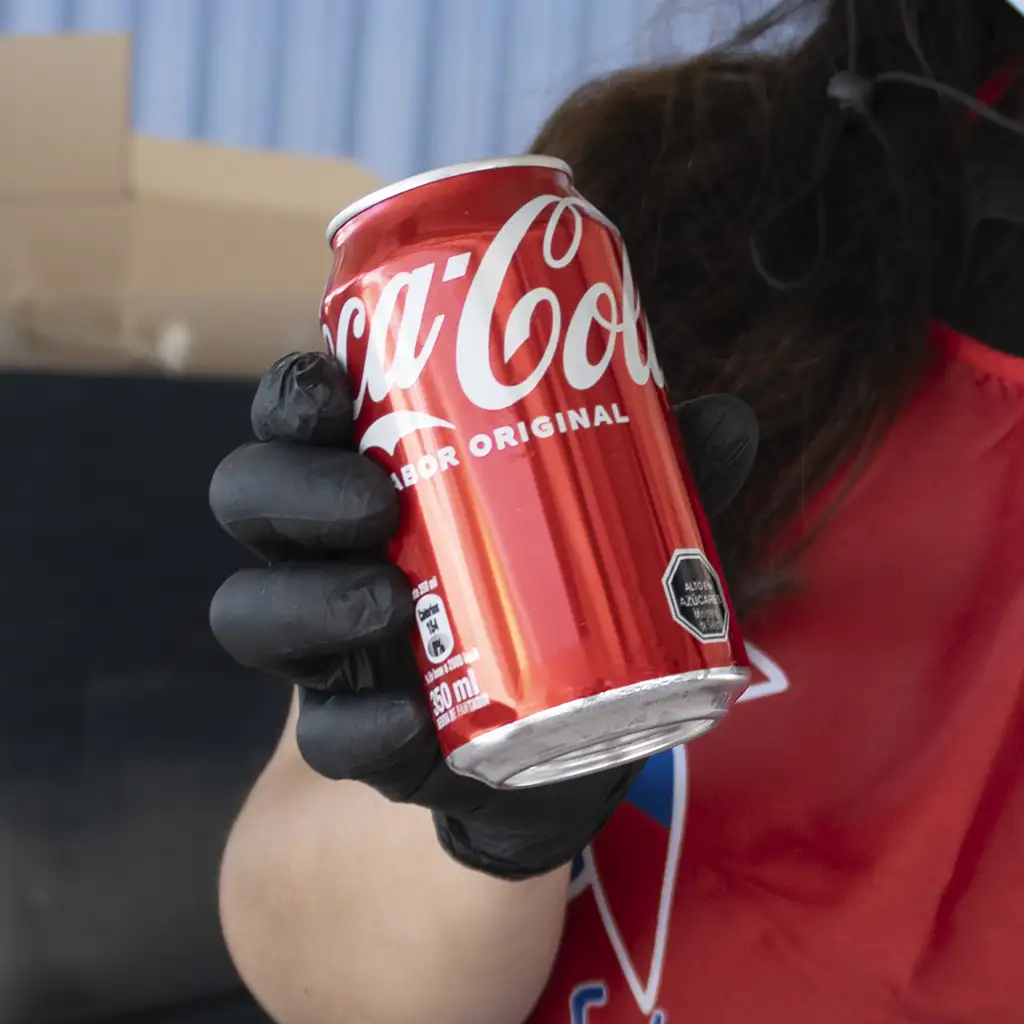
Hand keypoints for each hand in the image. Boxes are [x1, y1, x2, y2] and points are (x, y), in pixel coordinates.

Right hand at [210, 352, 756, 879]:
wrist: (556, 749)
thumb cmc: (571, 605)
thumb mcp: (614, 533)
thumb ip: (657, 479)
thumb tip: (726, 417)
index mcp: (377, 479)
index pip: (301, 417)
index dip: (296, 394)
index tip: (338, 388)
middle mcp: (329, 553)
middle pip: (250, 496)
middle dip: (294, 488)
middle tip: (375, 497)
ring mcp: (331, 649)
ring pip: (250, 610)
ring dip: (304, 602)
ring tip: (385, 600)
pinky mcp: (355, 734)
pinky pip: (319, 732)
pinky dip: (354, 723)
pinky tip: (406, 717)